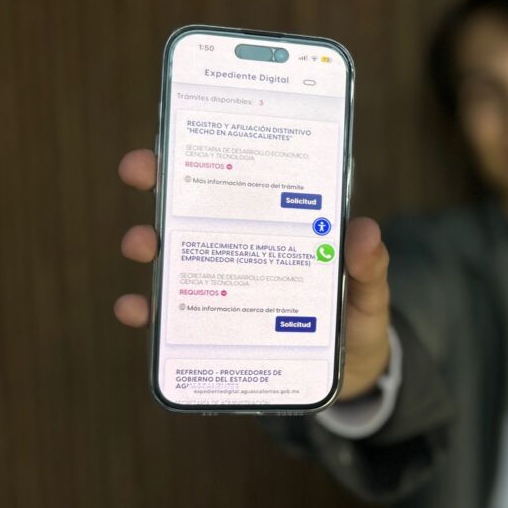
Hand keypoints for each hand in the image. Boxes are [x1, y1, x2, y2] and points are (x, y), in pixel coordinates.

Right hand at [114, 149, 390, 400]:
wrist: (349, 376)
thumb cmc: (358, 321)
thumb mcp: (370, 293)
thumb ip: (369, 267)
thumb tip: (364, 230)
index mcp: (279, 225)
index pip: (240, 179)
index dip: (205, 150)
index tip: (176, 131)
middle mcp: (240, 248)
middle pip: (192, 207)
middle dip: (157, 181)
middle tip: (139, 171)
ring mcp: (221, 287)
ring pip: (169, 256)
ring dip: (146, 242)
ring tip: (142, 244)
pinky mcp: (207, 330)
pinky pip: (167, 317)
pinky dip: (145, 310)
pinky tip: (136, 308)